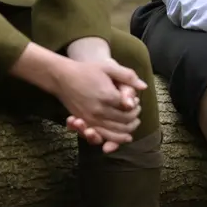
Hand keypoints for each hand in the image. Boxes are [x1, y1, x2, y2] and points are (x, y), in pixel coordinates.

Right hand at [63, 37, 141, 151]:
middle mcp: (99, 110)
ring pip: (115, 132)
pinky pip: (103, 135)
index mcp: (108, 96)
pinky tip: (124, 136)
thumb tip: (144, 86)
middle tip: (137, 112)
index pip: (129, 109)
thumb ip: (128, 76)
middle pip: (124, 121)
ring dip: (127, 130)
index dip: (135, 107)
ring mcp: (91, 118)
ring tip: (133, 124)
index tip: (137, 102)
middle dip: (134, 118)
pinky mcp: (85, 122)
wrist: (62, 77)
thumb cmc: (86, 70)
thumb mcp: (108, 68)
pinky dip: (115, 139)